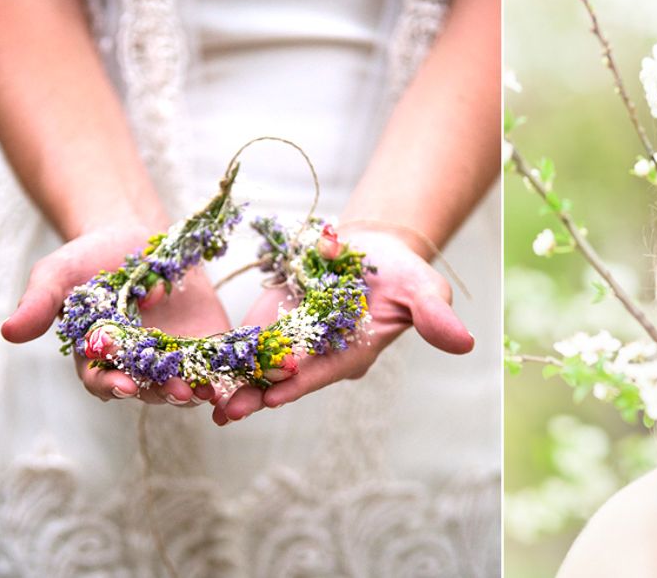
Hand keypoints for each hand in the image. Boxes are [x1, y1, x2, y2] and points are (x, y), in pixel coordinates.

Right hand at [1, 223, 230, 405]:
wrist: (134, 236)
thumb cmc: (87, 258)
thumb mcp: (59, 274)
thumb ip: (39, 302)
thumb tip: (7, 331)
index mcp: (98, 358)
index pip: (102, 381)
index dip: (111, 385)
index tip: (121, 385)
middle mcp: (137, 366)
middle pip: (149, 389)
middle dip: (161, 391)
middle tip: (176, 391)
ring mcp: (174, 358)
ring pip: (186, 383)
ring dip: (198, 389)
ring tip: (209, 388)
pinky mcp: (208, 343)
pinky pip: (219, 365)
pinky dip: (229, 375)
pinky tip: (242, 378)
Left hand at [214, 229, 473, 424]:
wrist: (370, 246)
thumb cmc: (401, 271)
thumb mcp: (422, 288)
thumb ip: (433, 317)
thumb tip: (464, 342)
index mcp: (354, 352)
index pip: (325, 371)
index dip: (300, 382)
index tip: (275, 394)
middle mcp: (319, 355)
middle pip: (284, 378)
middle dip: (255, 393)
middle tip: (224, 410)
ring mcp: (292, 342)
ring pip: (257, 366)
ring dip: (229, 381)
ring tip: (197, 396)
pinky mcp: (270, 325)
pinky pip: (243, 344)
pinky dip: (221, 355)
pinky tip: (192, 365)